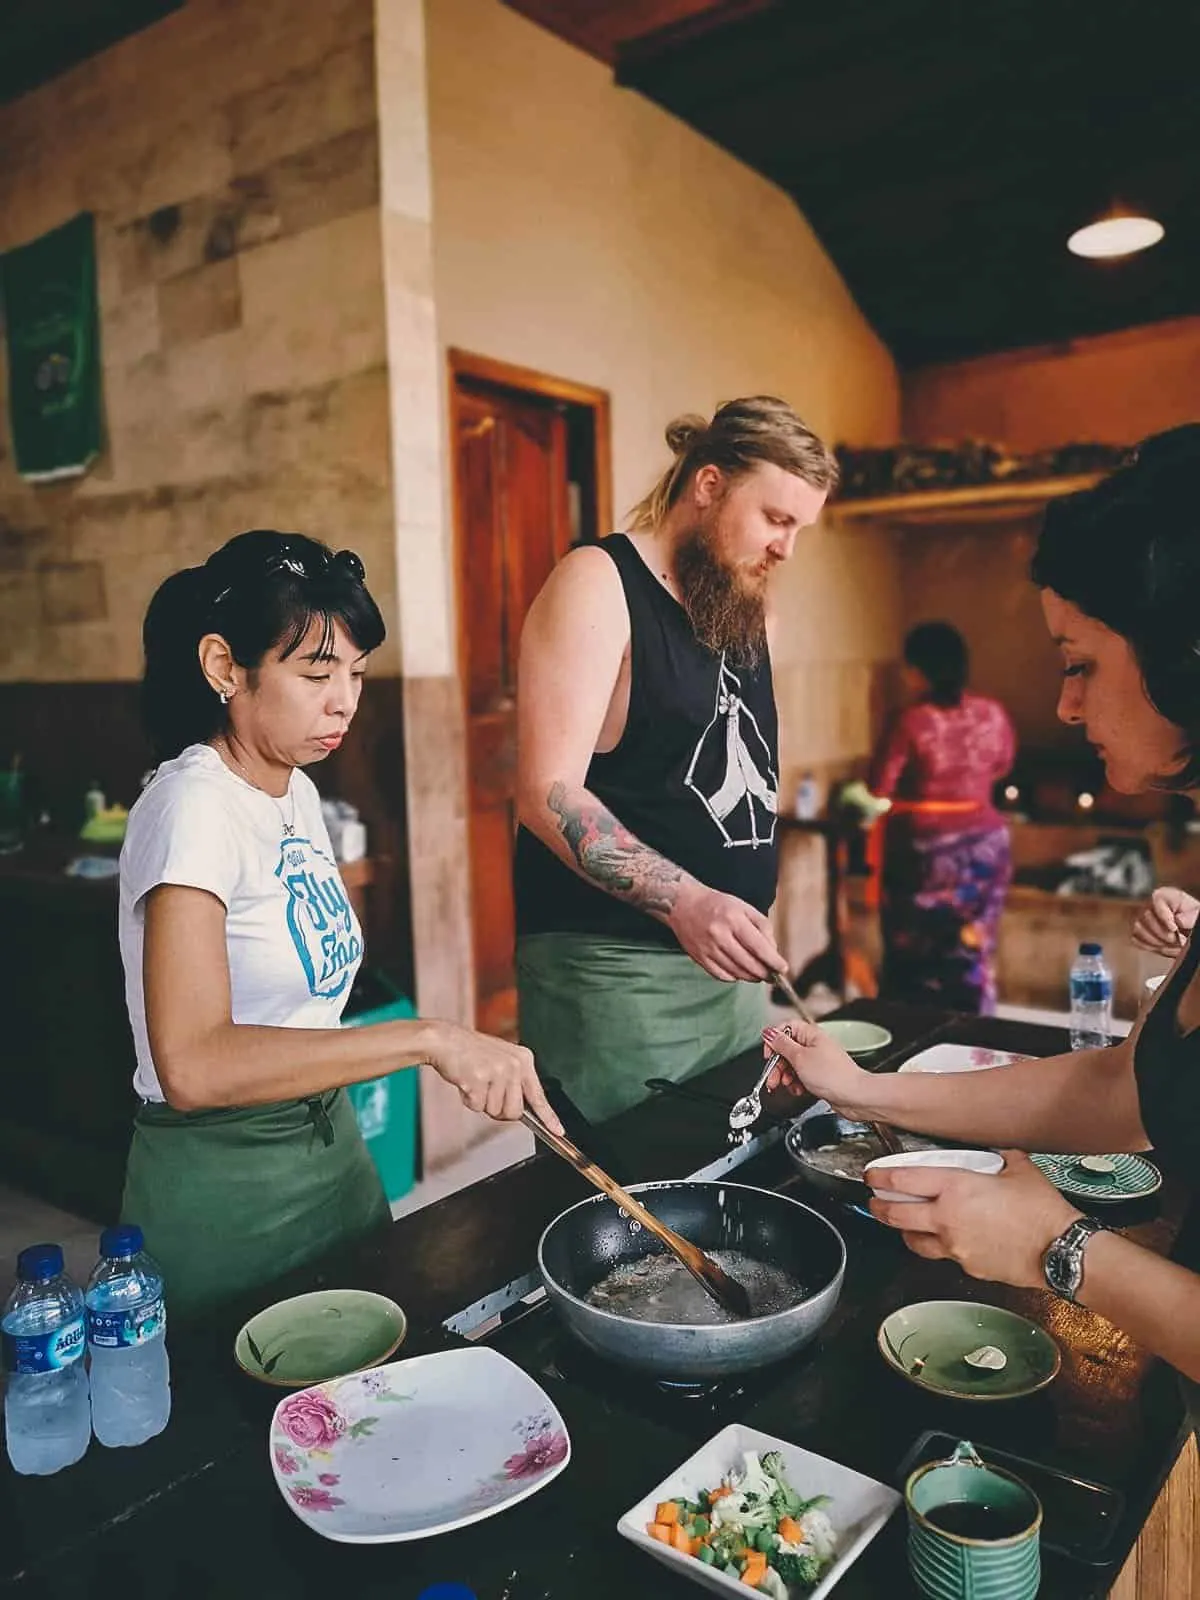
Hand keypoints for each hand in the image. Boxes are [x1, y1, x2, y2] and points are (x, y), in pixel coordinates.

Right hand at [427, 1023, 564, 1133]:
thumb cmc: (472, 1052)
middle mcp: (514, 1065)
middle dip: (500, 1110)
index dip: (548, 1117)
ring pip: (495, 1111)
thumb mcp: (502, 1060)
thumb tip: (520, 1111)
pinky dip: (469, 1101)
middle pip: (514, 1112)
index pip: (538, 1095)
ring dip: (482, 1103)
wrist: (445, 1040)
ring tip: (476, 1082)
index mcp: (523, 1059)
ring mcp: (498, 1072)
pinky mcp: (479, 1079)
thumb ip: (515, 1082)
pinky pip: (477, 1107)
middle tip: (487, 1093)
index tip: (558, 1131)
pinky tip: (466, 1083)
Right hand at [667, 879, 785, 981]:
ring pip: (736, 972)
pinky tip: (739, 972)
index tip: (783, 968)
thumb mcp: (744, 907)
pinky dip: (734, 977)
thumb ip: (763, 927)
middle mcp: (720, 935)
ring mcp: (708, 948)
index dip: (773, 961)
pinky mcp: (699, 958)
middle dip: (765, 972)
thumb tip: (773, 951)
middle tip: (772, 974)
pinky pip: (722, 975)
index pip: (758, 947)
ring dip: (751, 977)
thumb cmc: (718, 905)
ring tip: (758, 974)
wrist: (683, 904)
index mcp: (733, 920)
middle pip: (749, 964)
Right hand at [760, 1021, 873, 1117]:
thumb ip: (781, 1044)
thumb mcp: (799, 1058)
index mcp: (811, 1034)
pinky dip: (797, 1083)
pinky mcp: (821, 1075)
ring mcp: (818, 1061)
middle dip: (777, 1065)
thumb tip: (768, 1032)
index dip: (774, 1041)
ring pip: (793, 1065)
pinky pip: (802, 1076)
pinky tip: (798, 1090)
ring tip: (787, 1085)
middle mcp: (815, 1045)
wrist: (853, 1096)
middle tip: (773, 1077)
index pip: (785, 1028)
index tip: (769, 1054)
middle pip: (787, 1049)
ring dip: (786, 1076)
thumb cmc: (833, 1076)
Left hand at [867, 1151, 1081, 1289]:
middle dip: (878, 1207)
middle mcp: (947, 1218)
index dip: (880, 1176)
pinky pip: (943, 1256)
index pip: (903, 1179)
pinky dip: (937, 1247)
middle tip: (874, 1201)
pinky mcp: (967, 1267)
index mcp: (955, 1188)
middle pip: (896, 1214)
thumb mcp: (1019, 1168)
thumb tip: (997, 1151)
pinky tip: (943, 1240)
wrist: (1060, 1250)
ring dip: (902, 1230)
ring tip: (901, 1223)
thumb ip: (1000, 1156)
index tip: (872, 1175)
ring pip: (912, 1240)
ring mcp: (954, 1247)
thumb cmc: (1042, 1210)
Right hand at [1132, 887, 1198, 958]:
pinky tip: (1162, 947)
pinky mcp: (1138, 930)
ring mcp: (1141, 917)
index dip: (1164, 916)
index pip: (1156, 898)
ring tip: (1170, 945)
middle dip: (1161, 933)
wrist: (1189, 930)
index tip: (1174, 929)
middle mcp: (1151, 903)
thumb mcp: (1197, 914)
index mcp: (1166, 895)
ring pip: (1138, 928)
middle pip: (1145, 916)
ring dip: (1156, 941)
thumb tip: (1179, 920)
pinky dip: (1149, 946)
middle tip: (1175, 940)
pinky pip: (1136, 939)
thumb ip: (1191, 916)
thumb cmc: (1193, 918)